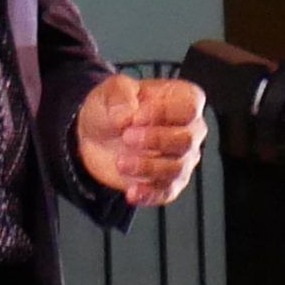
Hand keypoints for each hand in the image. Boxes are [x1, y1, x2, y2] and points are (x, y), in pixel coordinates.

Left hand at [76, 75, 206, 207]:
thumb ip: (121, 95)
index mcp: (180, 100)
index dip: (164, 112)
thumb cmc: (112, 109)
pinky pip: (167, 192)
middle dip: (155, 140)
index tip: (137, 116)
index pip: (190, 106)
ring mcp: (180, 158)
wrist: (94, 136)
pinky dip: (150, 194)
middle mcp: (188, 129)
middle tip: (127, 137)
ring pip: (177, 168)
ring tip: (121, 162)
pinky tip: (132, 191)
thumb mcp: (110, 91)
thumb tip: (129, 114)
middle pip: (187, 139)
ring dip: (147, 167)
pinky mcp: (167, 182)